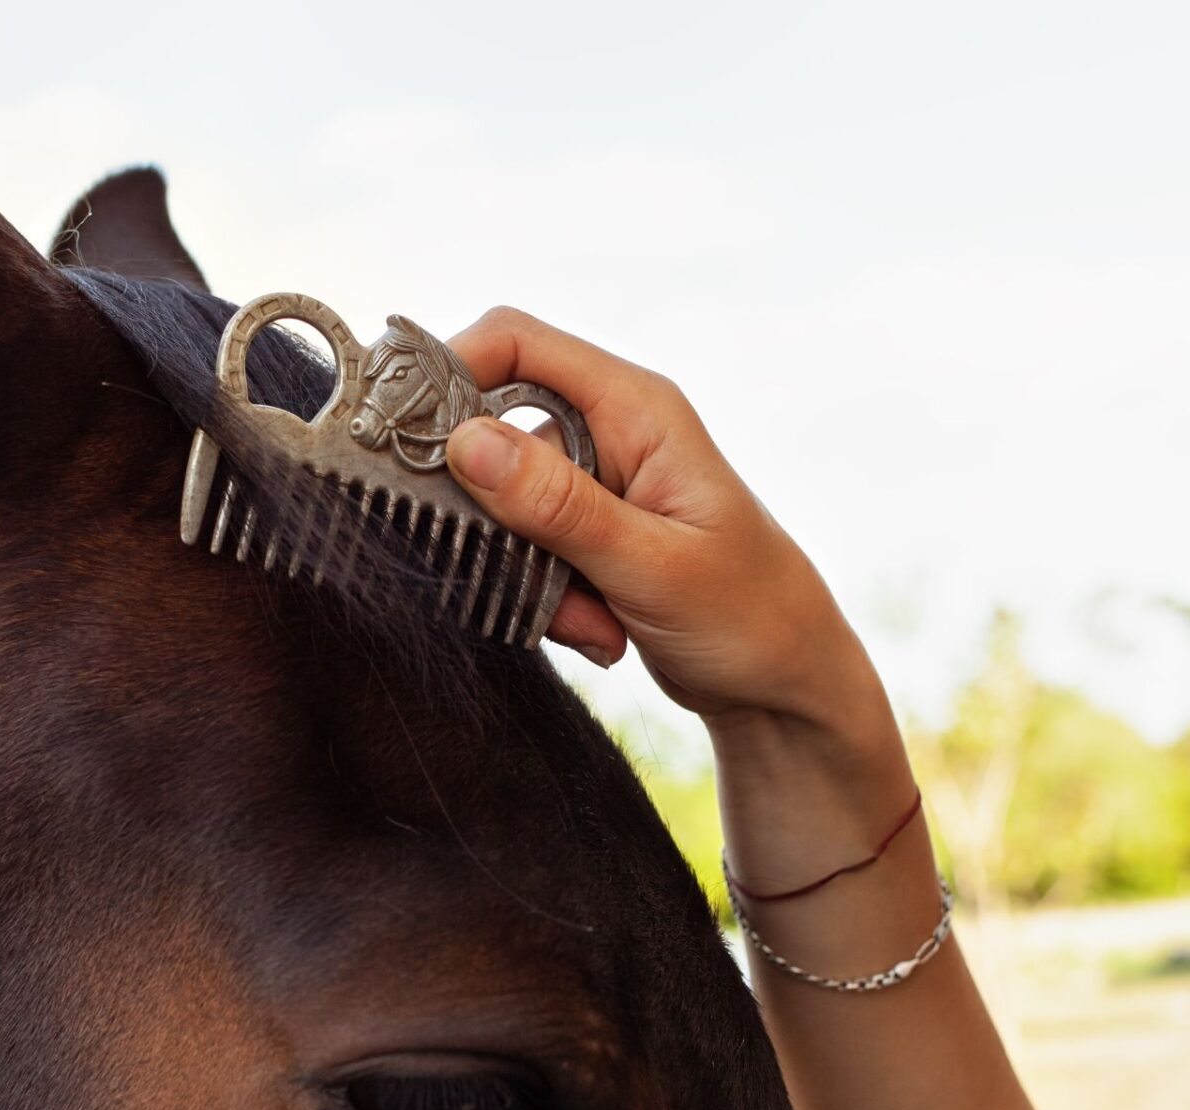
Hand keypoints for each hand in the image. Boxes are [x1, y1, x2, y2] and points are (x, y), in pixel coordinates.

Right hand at [445, 307, 912, 876]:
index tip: (403, 441)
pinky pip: (523, 551)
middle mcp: (611, 430)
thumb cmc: (749, 614)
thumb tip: (465, 442)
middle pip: (492, 433)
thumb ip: (557, 503)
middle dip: (496, 518)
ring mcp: (595, 483)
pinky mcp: (584, 532)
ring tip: (595, 621)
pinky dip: (549, 600)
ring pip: (502, 507)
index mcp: (637, 408)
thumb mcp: (649, 562)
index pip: (517, 343)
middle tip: (528, 578)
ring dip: (529, 574)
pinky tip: (602, 631)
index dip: (449, 373)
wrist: (787, 686)